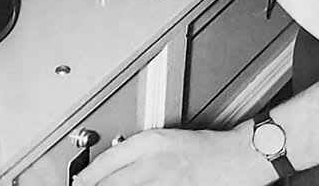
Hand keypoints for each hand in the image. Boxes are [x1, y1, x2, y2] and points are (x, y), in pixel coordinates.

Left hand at [73, 125, 276, 185]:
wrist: (239, 156)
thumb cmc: (210, 147)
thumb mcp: (167, 139)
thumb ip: (139, 150)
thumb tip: (114, 165)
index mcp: (150, 142)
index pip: (106, 162)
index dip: (87, 176)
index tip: (79, 182)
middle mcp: (154, 162)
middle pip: (110, 183)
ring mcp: (164, 182)